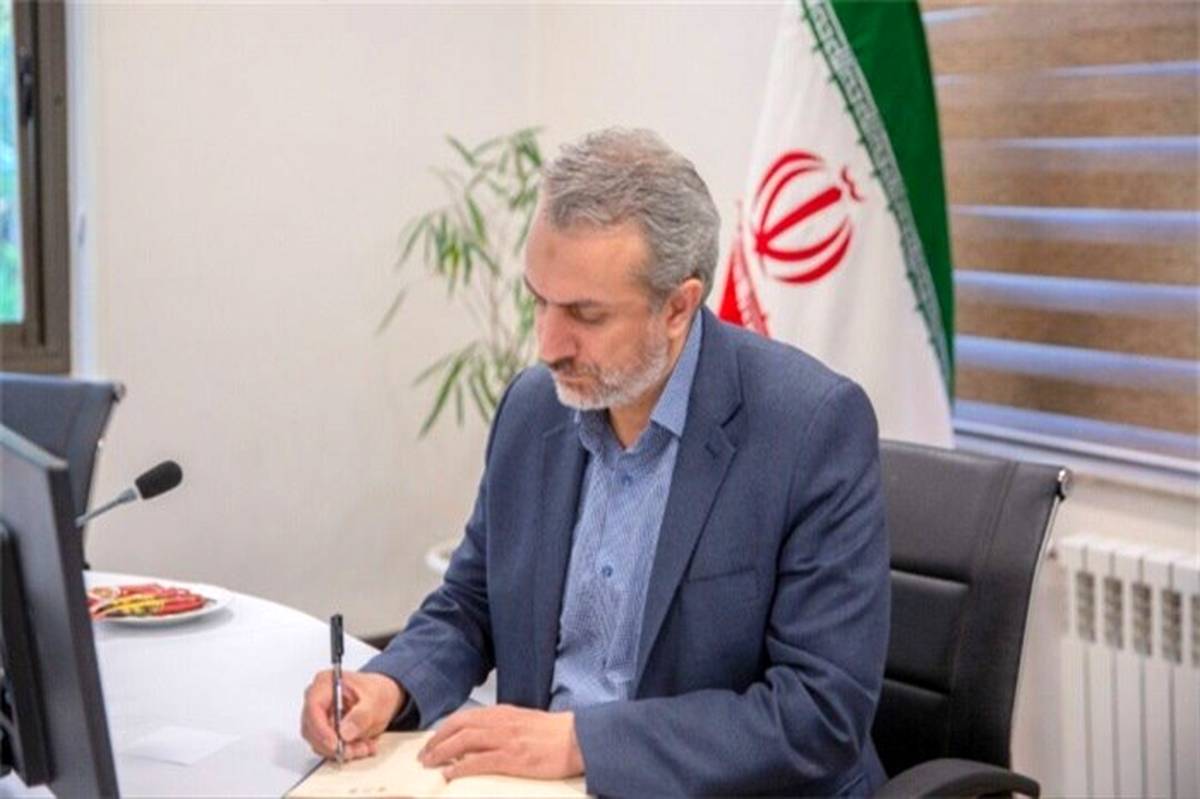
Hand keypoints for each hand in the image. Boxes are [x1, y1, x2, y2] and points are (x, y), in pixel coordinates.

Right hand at [300, 669, 404, 760]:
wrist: (383, 697)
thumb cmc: (377, 691)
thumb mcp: (376, 700)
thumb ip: (362, 715)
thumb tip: (345, 731)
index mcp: (326, 683)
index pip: (313, 707)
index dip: (321, 729)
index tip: (335, 744)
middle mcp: (317, 699)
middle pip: (312, 729)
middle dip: (333, 744)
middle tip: (354, 750)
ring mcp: (319, 716)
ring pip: (319, 742)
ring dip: (342, 750)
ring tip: (364, 747)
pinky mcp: (324, 731)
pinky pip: (328, 748)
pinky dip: (345, 751)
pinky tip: (362, 746)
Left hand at [418, 704, 583, 780]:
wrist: (577, 739)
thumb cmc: (554, 734)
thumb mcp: (523, 721)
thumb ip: (502, 725)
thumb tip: (481, 736)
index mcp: (503, 712)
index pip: (465, 716)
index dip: (445, 729)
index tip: (433, 740)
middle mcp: (501, 722)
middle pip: (459, 726)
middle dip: (437, 740)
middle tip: (425, 755)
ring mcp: (506, 739)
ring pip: (464, 741)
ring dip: (442, 752)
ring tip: (431, 764)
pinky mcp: (512, 757)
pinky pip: (479, 761)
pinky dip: (461, 766)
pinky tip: (451, 773)